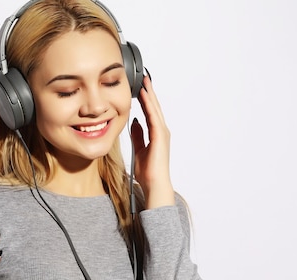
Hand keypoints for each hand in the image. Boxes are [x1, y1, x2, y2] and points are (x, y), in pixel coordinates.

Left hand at [130, 75, 174, 207]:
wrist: (154, 183)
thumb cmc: (147, 171)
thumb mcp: (138, 149)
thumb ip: (138, 135)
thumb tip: (134, 122)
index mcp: (156, 134)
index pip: (149, 112)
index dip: (145, 99)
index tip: (140, 88)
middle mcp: (161, 131)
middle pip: (154, 107)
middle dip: (149, 92)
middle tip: (144, 78)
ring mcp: (162, 133)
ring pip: (155, 109)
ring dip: (150, 95)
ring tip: (144, 81)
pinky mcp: (160, 136)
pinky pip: (154, 117)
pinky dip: (149, 105)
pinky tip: (144, 96)